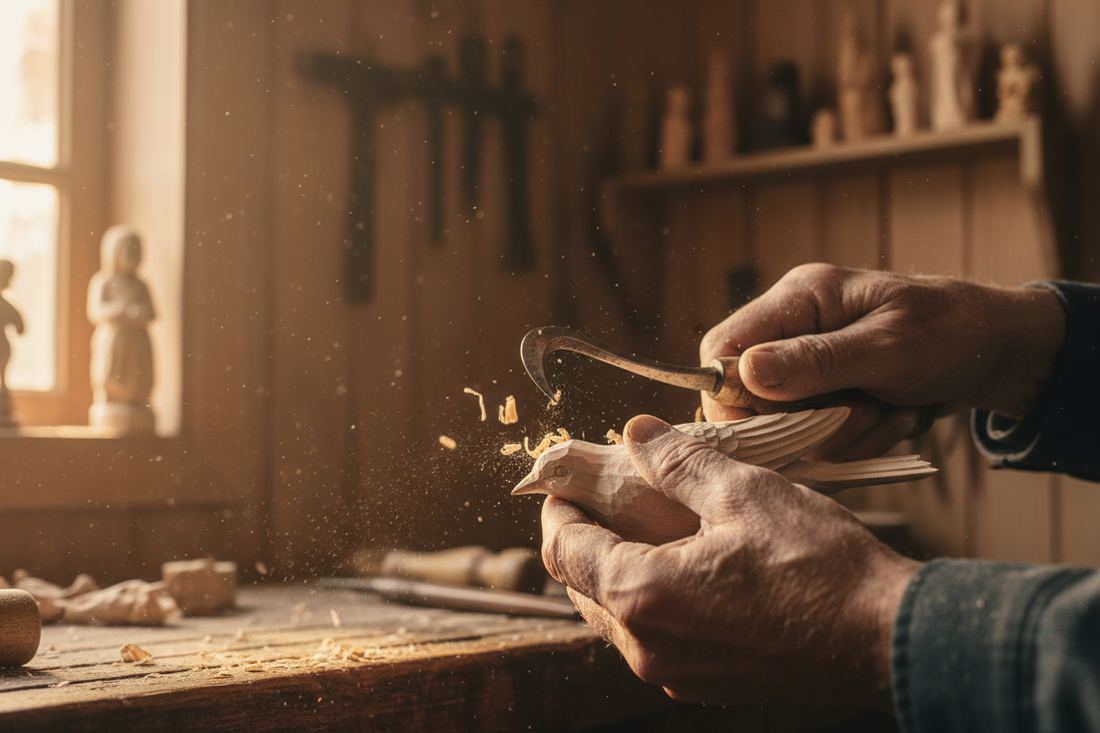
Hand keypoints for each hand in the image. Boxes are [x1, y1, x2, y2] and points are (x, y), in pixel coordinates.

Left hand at [540, 414, 919, 708]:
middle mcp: (646, 645)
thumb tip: (634, 433)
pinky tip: (681, 565)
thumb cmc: (819, 566)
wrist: (887, 640)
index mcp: (643, 595)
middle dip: (583, 537)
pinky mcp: (705, 681)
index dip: (558, 508)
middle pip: (581, 585)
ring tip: (643, 525)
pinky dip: (649, 597)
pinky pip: (651, 637)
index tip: (567, 481)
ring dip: (615, 568)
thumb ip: (676, 463)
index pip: (564, 549)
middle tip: (604, 497)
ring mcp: (675, 672)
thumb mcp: (743, 493)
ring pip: (614, 614)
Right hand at [700, 264, 1065, 460]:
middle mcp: (794, 329)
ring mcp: (810, 365)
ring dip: (842, 431)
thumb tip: (743, 375)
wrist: (1001, 352)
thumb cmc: (952, 332)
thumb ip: (814, 361)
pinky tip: (894, 414)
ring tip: (889, 409)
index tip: (765, 427)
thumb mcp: (887, 347)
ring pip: (787, 424)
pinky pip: (819, 436)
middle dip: (805, 418)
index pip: (722, 347)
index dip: (729, 395)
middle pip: (750, 395)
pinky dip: (859, 437)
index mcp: (799, 298)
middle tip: (862, 408)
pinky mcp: (828, 394)